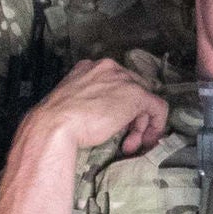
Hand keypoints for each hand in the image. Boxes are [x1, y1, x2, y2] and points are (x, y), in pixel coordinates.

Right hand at [12, 57, 167, 165]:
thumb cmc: (57, 121)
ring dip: (139, 127)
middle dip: (131, 118)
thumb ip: (88, 103)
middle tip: (125, 140)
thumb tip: (103, 118)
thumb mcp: (72, 104)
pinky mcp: (136, 94)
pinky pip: (158, 106)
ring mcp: (123, 79)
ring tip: (128, 146)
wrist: (55, 125)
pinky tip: (146, 139)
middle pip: (131, 91)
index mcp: (88, 68)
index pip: (114, 84)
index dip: (118, 109)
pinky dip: (156, 124)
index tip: (115, 127)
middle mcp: (108, 67)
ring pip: (143, 100)